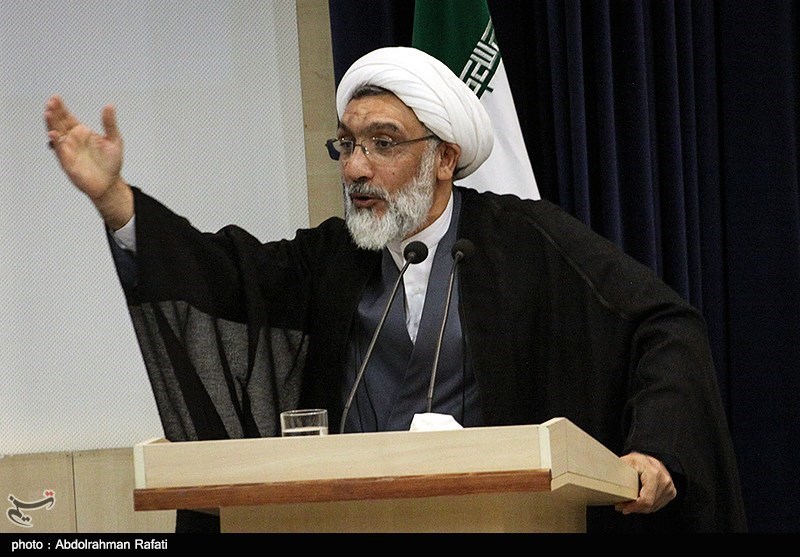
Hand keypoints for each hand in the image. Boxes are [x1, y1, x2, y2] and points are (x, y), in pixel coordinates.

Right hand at [44, 96, 132, 228]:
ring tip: (48, 113)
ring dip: (51, 125)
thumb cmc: (111, 162)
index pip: (67, 118)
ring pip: (56, 135)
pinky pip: (60, 151)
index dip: (61, 108)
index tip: (56, 98)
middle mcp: (72, 140)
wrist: (110, 183)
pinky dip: (56, 143)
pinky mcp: (68, 163)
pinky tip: (53, 134)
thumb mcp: (114, 140)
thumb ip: (110, 123)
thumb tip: (110, 106)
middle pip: (59, 124)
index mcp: (81, 133)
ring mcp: (68, 151)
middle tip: (51, 102)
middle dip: (54, 113)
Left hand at [615, 452, 676, 513]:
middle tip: (622, 506)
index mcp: (654, 473)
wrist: (650, 459)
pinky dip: (647, 506)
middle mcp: (664, 481)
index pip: (646, 499)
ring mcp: (669, 487)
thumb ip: (618, 472)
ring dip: (640, 508)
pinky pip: (657, 506)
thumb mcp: (626, 462)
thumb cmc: (639, 460)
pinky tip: (639, 501)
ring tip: (629, 503)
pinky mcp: (671, 492)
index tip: (624, 508)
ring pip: (653, 507)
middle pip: (649, 505)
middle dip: (634, 508)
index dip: (634, 507)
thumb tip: (607, 479)